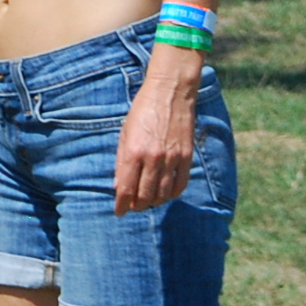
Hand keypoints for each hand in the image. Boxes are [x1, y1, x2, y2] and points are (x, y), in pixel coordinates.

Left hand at [113, 57, 200, 213]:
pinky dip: (172, 194)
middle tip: (133, 207)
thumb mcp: (125, 133)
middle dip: (137, 206)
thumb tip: (119, 186)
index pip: (126, 189)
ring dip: (154, 202)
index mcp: (134, 152)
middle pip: (145, 196)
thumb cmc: (143, 111)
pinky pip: (180, 185)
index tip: (119, 212)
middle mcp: (153, 158)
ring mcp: (172, 159)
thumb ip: (122, 161)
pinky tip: (165, 194)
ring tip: (148, 202)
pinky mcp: (186, 157)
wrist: (170, 93)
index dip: (122, 204)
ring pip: (163, 194)